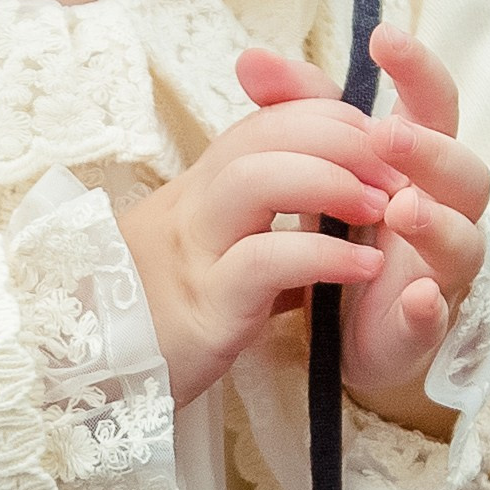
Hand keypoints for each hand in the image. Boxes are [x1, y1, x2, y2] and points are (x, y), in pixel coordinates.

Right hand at [118, 58, 404, 409]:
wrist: (96, 371)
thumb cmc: (163, 312)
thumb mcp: (214, 251)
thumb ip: (257, 220)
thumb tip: (319, 196)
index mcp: (201, 189)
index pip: (263, 122)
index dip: (324, 118)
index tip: (375, 136)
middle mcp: (193, 208)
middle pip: (261, 136)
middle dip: (337, 137)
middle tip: (393, 166)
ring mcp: (196, 254)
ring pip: (253, 180)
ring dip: (329, 180)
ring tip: (381, 206)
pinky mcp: (205, 308)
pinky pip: (262, 262)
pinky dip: (322, 256)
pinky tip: (364, 266)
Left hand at [235, 29, 489, 437]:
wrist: (340, 323)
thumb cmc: (344, 224)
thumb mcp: (317, 160)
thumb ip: (295, 108)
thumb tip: (250, 58)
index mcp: (420, 161)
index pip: (434, 104)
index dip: (418, 69)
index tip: (383, 37)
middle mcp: (442, 210)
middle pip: (466, 172)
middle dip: (431, 150)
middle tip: (386, 136)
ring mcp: (438, 271)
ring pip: (463, 242)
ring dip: (437, 223)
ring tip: (400, 211)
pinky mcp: (419, 326)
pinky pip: (437, 318)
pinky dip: (431, 308)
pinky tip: (417, 297)